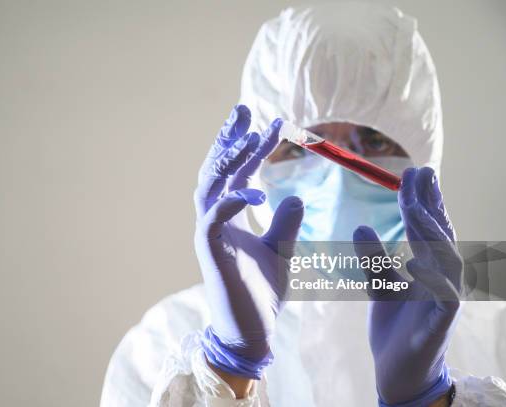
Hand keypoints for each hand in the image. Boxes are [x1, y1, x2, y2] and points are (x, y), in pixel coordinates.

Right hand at [194, 105, 303, 380]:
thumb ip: (286, 223)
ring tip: (247, 136)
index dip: (251, 147)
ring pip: (210, 186)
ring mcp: (209, 233)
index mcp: (229, 217)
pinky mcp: (210, 250)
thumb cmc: (261, 292)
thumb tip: (296, 197)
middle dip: (229, 139)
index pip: (237, 173)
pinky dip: (234, 200)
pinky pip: (216, 216)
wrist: (252, 330)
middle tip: (244, 109)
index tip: (270, 122)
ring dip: (227, 160)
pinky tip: (257, 191)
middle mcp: (215, 219)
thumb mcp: (282, 250)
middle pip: (216, 170)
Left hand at [353, 167, 461, 405]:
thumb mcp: (379, 284)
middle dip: (429, 202)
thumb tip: (363, 224)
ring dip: (430, 231)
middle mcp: (442, 277)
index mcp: (429, 267)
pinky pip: (445, 296)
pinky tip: (415, 263)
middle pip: (440, 233)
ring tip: (411, 207)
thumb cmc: (395, 327)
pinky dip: (434, 278)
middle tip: (419, 173)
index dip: (422, 200)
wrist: (397, 370)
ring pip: (447, 258)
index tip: (412, 173)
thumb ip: (373, 257)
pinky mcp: (441, 322)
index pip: (427, 227)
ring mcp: (444, 299)